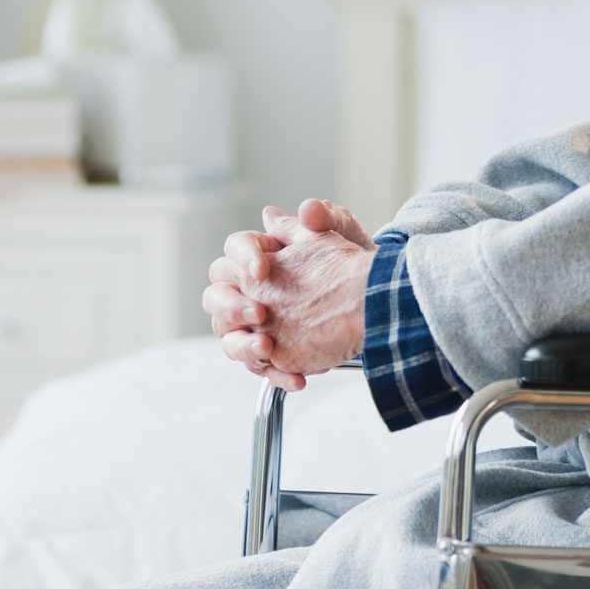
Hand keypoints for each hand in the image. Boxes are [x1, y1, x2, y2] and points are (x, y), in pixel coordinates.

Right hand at [202, 201, 377, 389]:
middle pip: (215, 297)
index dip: (242, 258)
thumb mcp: (342, 236)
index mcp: (258, 256)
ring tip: (268, 348)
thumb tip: (307, 210)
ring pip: (228, 338)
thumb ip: (324, 218)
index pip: (233, 250)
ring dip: (244, 346)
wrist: (374, 298)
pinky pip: (262, 369)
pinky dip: (278, 375)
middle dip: (231, 305)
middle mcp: (248, 291)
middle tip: (260, 312)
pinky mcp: (274, 354)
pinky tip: (298, 378)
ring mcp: (256, 326)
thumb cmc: (349, 262)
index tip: (262, 268)